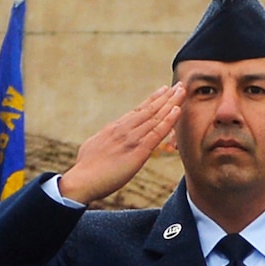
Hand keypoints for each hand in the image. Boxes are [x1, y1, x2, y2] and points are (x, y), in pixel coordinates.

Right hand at [57, 84, 186, 203]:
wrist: (82, 180)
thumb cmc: (85, 167)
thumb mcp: (94, 145)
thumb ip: (105, 138)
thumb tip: (107, 135)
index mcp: (115, 127)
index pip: (138, 110)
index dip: (153, 99)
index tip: (164, 90)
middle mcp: (124, 129)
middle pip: (150, 109)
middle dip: (166, 96)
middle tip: (180, 85)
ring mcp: (132, 138)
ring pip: (156, 117)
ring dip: (171, 103)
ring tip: (182, 91)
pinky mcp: (138, 151)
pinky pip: (157, 133)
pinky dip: (169, 120)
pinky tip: (177, 110)